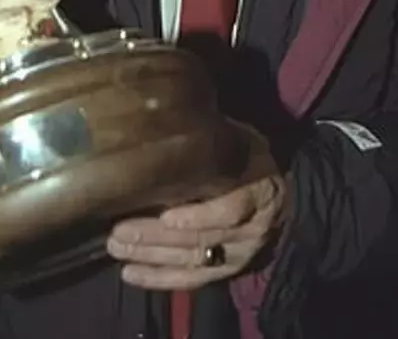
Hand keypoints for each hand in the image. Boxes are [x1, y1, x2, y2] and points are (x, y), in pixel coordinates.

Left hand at [107, 128, 288, 290]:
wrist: (280, 191)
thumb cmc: (247, 157)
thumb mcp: (239, 140)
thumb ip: (212, 141)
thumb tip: (165, 116)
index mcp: (257, 190)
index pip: (232, 210)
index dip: (199, 215)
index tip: (167, 216)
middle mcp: (251, 229)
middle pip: (202, 239)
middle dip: (157, 237)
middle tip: (119, 231)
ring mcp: (239, 254)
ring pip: (193, 261)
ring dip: (151, 257)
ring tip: (116, 247)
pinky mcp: (226, 271)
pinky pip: (193, 280)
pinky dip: (159, 279)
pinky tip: (130, 273)